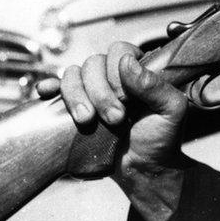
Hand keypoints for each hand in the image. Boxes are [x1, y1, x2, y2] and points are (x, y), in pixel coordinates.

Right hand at [36, 41, 189, 220]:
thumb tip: (126, 62)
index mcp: (136, 70)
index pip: (118, 51)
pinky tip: (47, 93)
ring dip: (76, 96)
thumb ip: (155, 85)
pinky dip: (49, 87)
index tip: (127, 101)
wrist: (143, 169)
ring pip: (72, 74)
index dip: (117, 73)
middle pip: (92, 63)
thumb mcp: (172, 110)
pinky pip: (55, 88)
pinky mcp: (74, 106)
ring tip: (87, 121)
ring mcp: (91, 90)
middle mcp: (112, 75)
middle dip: (100, 93)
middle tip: (115, 118)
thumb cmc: (162, 138)